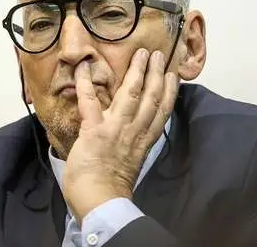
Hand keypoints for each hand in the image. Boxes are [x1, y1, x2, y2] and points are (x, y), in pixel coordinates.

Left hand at [62, 48, 178, 222]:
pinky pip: (90, 102)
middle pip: (150, 99)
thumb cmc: (110, 191)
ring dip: (137, 72)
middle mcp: (133, 132)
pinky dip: (85, 83)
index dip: (169, 93)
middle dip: (156, 75)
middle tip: (160, 55)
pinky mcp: (94, 130)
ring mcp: (115, 129)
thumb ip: (130, 150)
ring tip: (143, 55)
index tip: (173, 77)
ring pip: (131, 95)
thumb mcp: (128, 167)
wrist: (100, 203)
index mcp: (142, 142)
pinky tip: (82, 67)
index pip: (160, 114)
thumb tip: (129, 142)